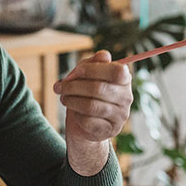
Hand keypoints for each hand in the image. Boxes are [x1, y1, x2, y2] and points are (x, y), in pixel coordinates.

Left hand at [53, 50, 132, 173]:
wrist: (87, 123)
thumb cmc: (88, 93)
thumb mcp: (89, 75)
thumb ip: (94, 63)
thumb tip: (104, 55)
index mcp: (124, 79)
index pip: (116, 71)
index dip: (93, 69)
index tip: (76, 71)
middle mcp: (127, 97)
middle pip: (98, 88)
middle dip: (73, 86)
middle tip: (59, 87)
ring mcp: (120, 116)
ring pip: (91, 106)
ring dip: (71, 100)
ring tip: (64, 98)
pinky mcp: (110, 130)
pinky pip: (88, 121)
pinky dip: (76, 115)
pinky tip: (74, 112)